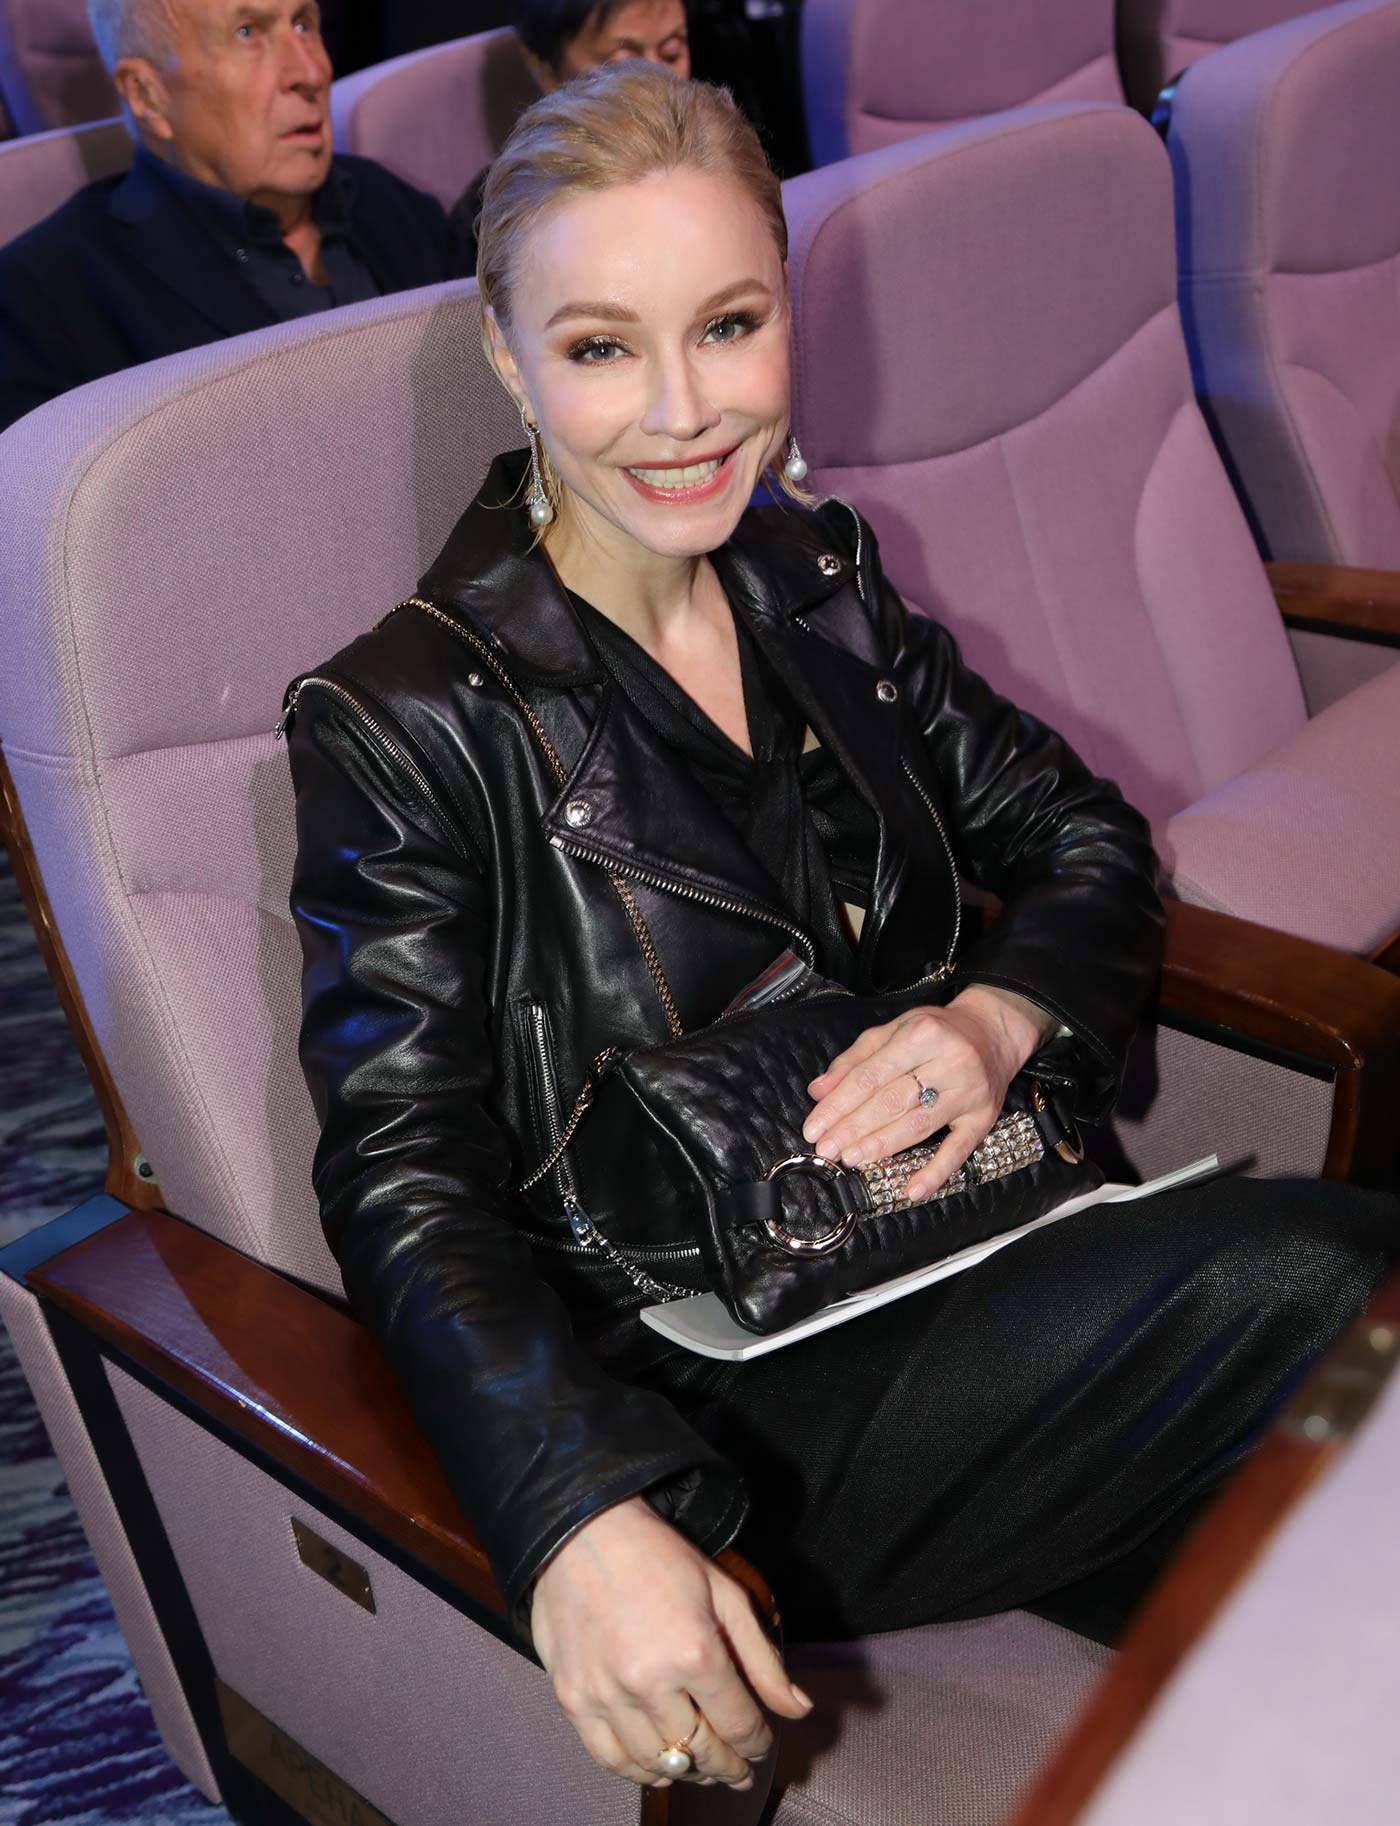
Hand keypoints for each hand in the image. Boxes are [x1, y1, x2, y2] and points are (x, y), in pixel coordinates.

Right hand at [530, 1496, 812, 1789]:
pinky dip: (638, 1770)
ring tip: (701, 1766)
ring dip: (687, 1771)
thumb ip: (762, 1659)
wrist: (584, 1535)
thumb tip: (798, 1709)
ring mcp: (607, 1695)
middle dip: (728, 1767)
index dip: (757, 1744)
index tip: (760, 1745)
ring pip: (658, 1763)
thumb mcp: (725, 1594)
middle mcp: (650, 1682)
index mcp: (695, 1652)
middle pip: (701, 1752)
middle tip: (737, 1770)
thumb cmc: (659, 1558)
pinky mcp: (572, 1698)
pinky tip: (657, 1763)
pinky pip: (610, 1759)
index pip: (739, 1726)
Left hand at [802, 986, 1055, 1200]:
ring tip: (851, 1159)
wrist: (994, 1033)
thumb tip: (819, 1090)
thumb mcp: (894, 1030)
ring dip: (881, 1146)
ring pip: (918, 1125)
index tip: (814, 1127)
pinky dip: (935, 1172)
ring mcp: (969, 1092)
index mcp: (922, 1033)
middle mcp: (949, 1061)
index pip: (870, 1076)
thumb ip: (855, 1059)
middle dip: (853, 1128)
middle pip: (891, 1102)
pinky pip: (959, 1150)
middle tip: (827, 1148)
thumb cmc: (937, 1031)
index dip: (838, 1104)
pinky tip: (911, 1190)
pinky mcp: (984, 1117)